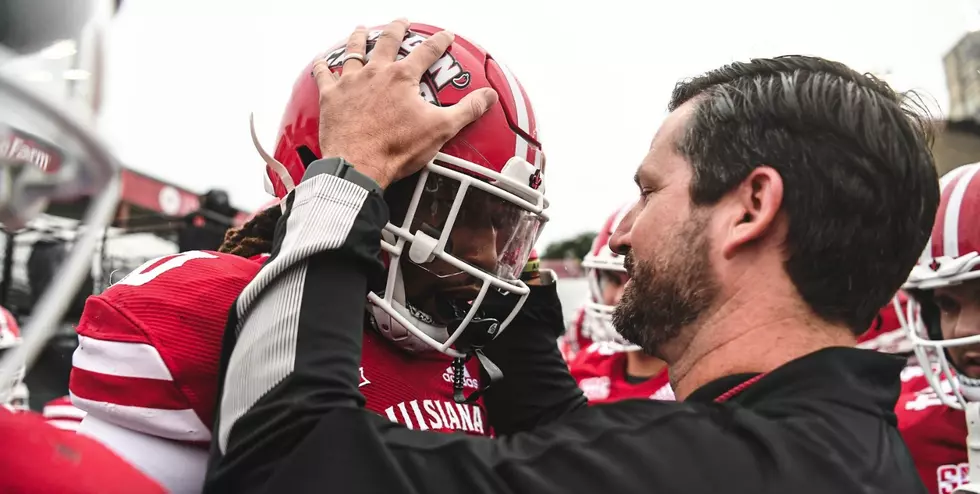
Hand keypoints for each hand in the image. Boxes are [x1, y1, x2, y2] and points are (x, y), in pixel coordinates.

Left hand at [312, 19, 498, 188]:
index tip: (446, 35)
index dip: (439, 42)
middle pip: (387, 42)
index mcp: (402, 77)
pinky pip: (323, 75)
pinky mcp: (331, 97)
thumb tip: (489, 96)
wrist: (358, 165)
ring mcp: (350, 83)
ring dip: (358, 38)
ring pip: (354, 51)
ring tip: (362, 29)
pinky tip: (322, 60)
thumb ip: (467, 110)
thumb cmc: (397, 148)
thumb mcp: (440, 129)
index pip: (426, 52)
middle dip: (397, 29)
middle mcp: (375, 73)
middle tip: (402, 21)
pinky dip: (323, 66)